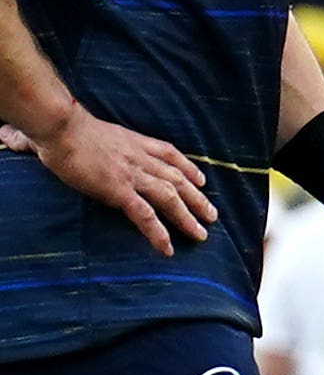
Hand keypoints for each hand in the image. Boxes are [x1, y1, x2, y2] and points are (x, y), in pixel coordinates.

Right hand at [31, 103, 211, 253]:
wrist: (62, 127)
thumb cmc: (66, 127)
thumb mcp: (91, 130)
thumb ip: (93, 141)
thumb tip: (60, 143)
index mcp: (135, 142)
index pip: (170, 155)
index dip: (188, 168)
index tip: (201, 180)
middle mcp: (140, 158)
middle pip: (178, 179)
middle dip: (197, 199)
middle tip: (212, 216)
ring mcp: (132, 175)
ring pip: (170, 198)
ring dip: (188, 218)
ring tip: (200, 235)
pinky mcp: (119, 190)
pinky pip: (145, 215)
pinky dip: (158, 232)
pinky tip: (167, 247)